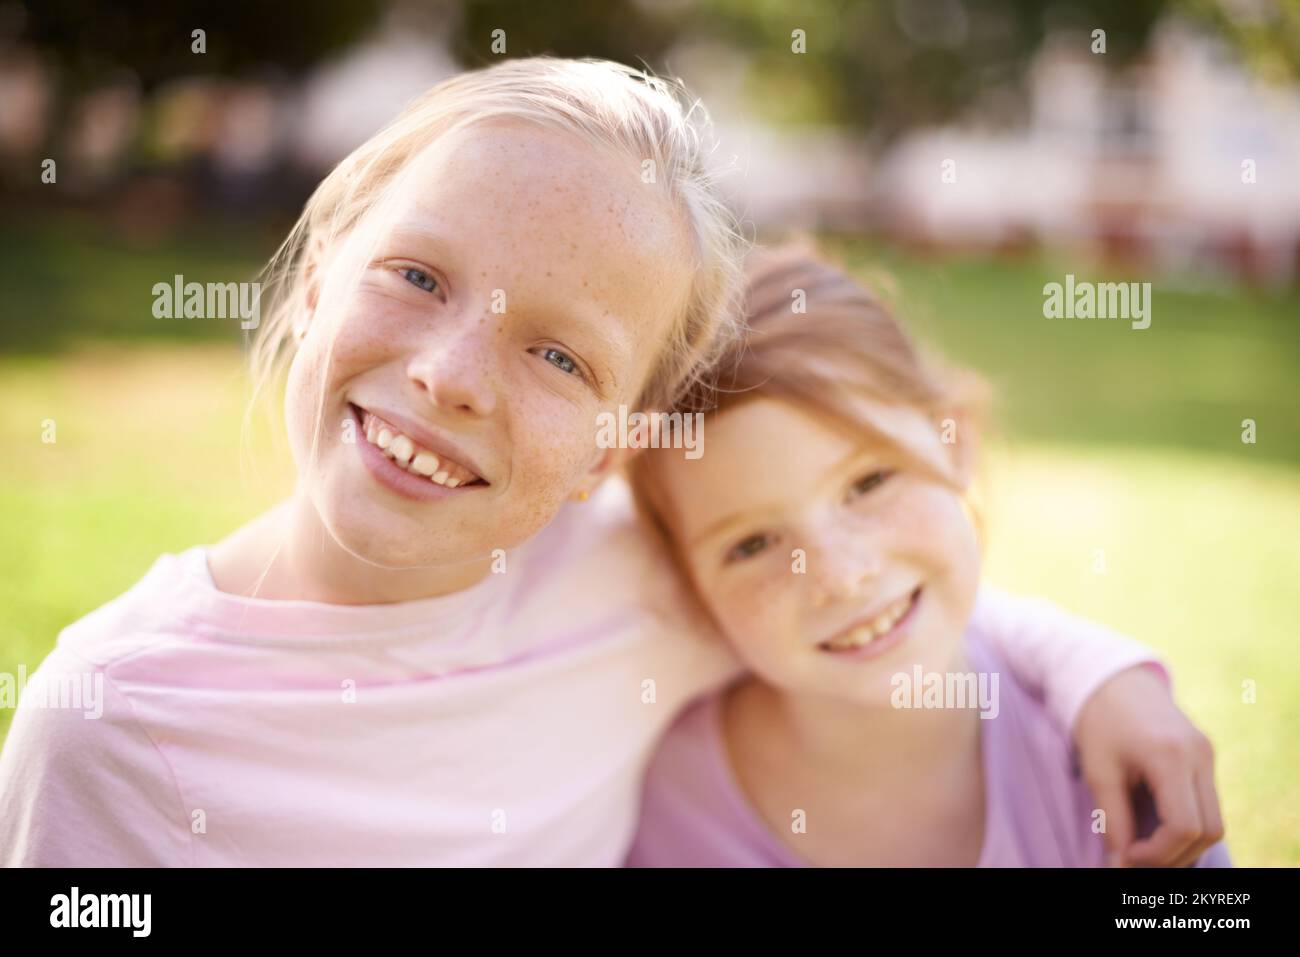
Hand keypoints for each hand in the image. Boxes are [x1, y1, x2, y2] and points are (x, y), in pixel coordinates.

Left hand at [1074, 665, 1224, 866]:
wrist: (1113, 679)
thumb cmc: (1098, 722)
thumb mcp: (1099, 772)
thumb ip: (1113, 821)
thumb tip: (1120, 865)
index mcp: (1171, 755)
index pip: (1184, 826)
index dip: (1158, 853)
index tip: (1126, 856)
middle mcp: (1200, 756)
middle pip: (1209, 830)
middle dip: (1175, 856)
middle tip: (1136, 860)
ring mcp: (1208, 755)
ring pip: (1214, 821)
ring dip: (1183, 845)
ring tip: (1144, 849)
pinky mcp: (1206, 757)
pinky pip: (1208, 805)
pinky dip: (1186, 825)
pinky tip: (1155, 829)